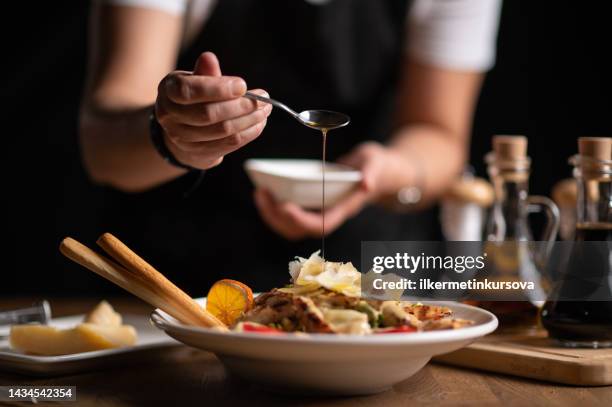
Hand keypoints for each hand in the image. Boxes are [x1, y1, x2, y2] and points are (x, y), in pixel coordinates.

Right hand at [155, 52, 271, 169]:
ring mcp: (182, 138)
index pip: (189, 91)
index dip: (218, 89)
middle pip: (208, 114)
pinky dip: (248, 133)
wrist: (183, 128)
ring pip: (222, 131)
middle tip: (262, 98)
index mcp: (168, 91)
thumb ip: (205, 72)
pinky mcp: (198, 153)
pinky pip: (229, 144)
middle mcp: (169, 116)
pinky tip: (259, 124)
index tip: (242, 85)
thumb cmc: (193, 97)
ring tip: (264, 109)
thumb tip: (209, 58)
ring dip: (249, 120)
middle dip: (240, 106)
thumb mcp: (195, 79)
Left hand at [253, 142, 389, 239]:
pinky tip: (266, 190)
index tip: (284, 205)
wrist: (381, 172)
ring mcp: (319, 211)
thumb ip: (371, 172)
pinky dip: (274, 206)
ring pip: (291, 225)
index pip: (321, 224)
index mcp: (344, 209)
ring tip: (260, 193)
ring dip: (271, 214)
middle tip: (262, 193)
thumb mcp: (376, 162)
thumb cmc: (377, 166)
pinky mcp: (312, 204)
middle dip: (277, 216)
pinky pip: (289, 213)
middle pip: (299, 229)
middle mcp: (329, 214)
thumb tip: (366, 183)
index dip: (300, 220)